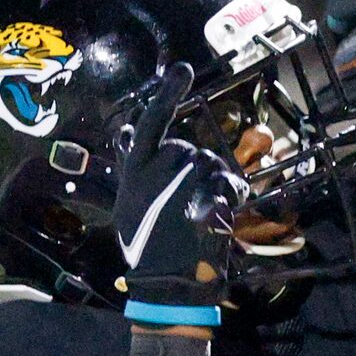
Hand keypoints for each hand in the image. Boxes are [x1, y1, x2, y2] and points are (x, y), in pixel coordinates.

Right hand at [113, 61, 248, 313]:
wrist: (167, 285)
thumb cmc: (148, 246)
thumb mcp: (129, 203)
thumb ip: (130, 164)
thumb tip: (122, 129)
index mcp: (133, 173)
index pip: (150, 123)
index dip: (167, 95)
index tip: (183, 69)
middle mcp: (155, 174)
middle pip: (189, 149)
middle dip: (197, 169)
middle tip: (192, 200)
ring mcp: (182, 187)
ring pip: (212, 164)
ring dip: (216, 183)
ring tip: (203, 212)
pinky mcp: (207, 202)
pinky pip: (230, 181)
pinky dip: (232, 194)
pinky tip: (220, 213)